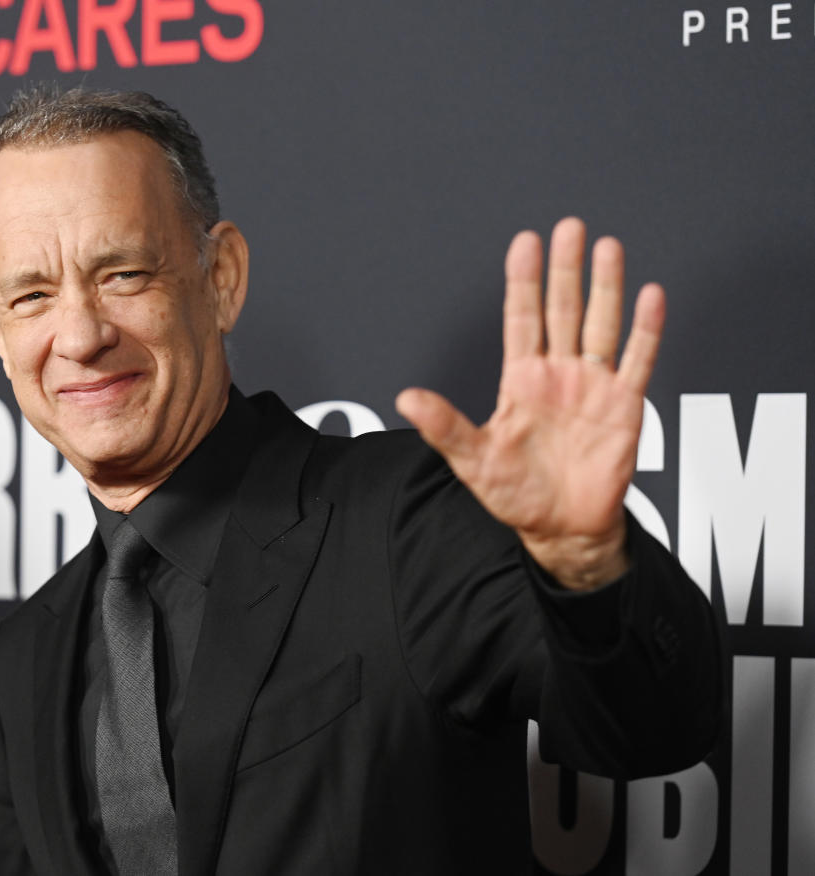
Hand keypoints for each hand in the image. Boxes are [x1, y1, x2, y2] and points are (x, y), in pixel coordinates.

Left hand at [395, 217, 664, 589]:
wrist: (562, 528)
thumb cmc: (515, 494)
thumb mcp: (473, 460)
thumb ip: (445, 426)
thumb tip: (406, 398)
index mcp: (521, 381)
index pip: (521, 319)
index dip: (523, 281)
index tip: (524, 241)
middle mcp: (558, 374)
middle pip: (563, 311)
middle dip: (565, 270)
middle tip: (569, 228)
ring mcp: (593, 386)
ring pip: (601, 325)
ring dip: (606, 288)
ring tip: (608, 248)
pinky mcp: (624, 405)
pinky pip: (637, 360)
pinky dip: (645, 330)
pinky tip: (650, 296)